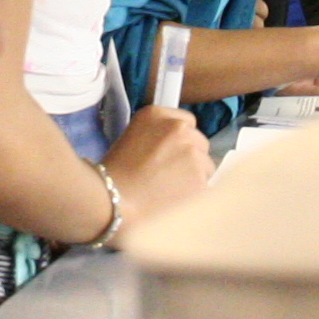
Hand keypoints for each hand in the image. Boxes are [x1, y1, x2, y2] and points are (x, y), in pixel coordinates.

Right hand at [102, 101, 213, 232]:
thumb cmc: (113, 177)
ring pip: (205, 166)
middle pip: (199, 143)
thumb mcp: (130, 139)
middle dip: (189, 158)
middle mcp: (179, 129)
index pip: (186, 121)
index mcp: (157, 115)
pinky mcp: (201, 179)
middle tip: (168, 175)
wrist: (112, 203)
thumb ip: (157, 135)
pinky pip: (205, 186)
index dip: (179, 140)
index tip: (171, 153)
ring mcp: (193, 153)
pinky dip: (194, 194)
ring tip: (169, 191)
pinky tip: (174, 200)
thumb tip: (173, 145)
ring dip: (194, 176)